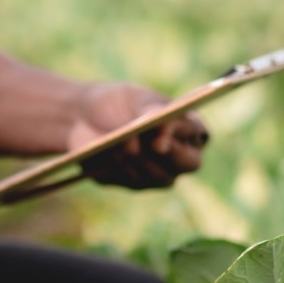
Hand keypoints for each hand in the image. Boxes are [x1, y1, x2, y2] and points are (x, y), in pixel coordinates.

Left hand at [66, 82, 207, 189]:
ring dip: (135, 159)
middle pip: (185, 165)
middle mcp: (180, 154)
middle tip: (134, 145)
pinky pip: (130, 181)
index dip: (181, 138)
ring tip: (114, 144)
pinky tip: (103, 153)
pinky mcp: (133, 183)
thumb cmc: (119, 101)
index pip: (198, 133)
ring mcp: (159, 173)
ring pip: (157, 176)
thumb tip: (163, 129)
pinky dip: (117, 168)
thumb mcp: (135, 98)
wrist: (84, 115)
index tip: (158, 141)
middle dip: (162, 155)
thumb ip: (152, 110)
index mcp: (187, 126)